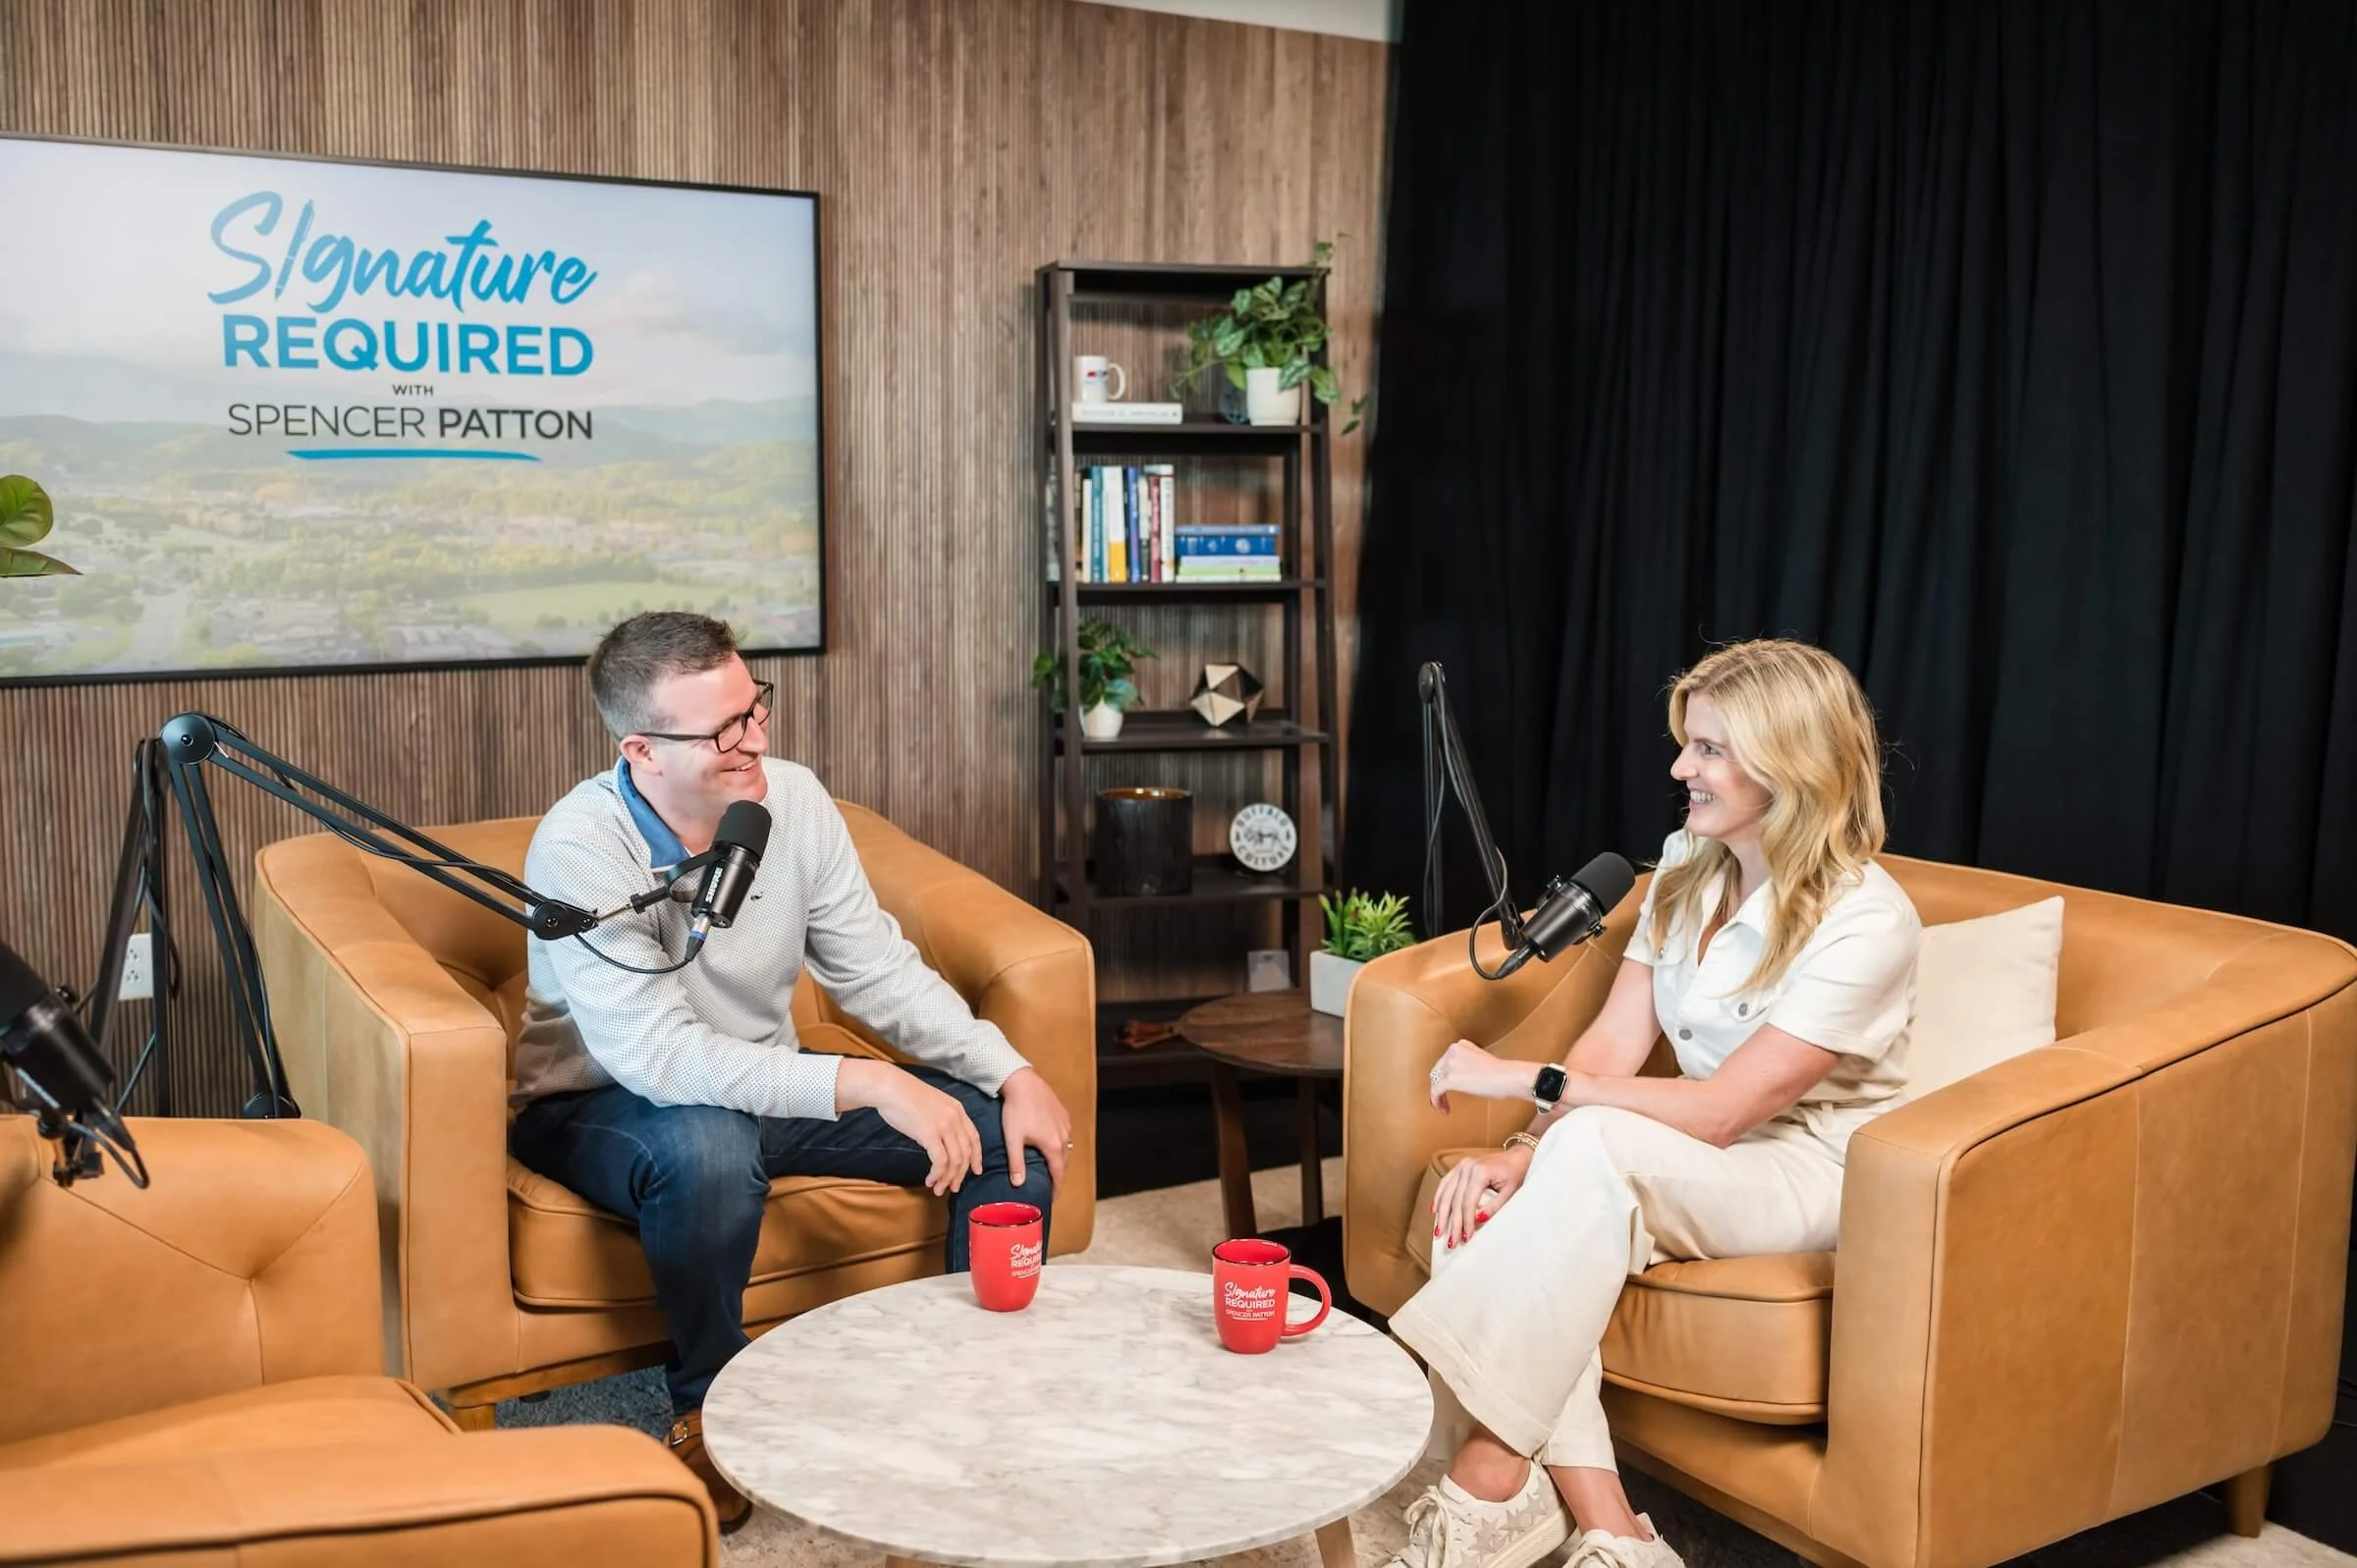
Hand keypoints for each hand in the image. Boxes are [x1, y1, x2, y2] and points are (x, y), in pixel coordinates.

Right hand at [841, 1058, 983, 1195]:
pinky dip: (937, 1174)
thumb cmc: (905, 1096)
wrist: (890, 1087)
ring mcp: (944, 1126)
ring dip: (947, 1178)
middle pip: (965, 1152)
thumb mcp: (933, 1104)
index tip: (976, 1171)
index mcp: (958, 1109)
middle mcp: (955, 1118)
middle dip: (960, 1174)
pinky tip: (930, 1180)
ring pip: (955, 1160)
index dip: (976, 1157)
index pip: (974, 1138)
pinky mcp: (930, 1134)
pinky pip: (940, 1161)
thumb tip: (941, 1139)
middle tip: (953, 1187)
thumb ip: (942, 1119)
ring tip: (938, 1188)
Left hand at [996, 1067, 1073, 1190]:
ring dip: (1059, 1160)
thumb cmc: (1016, 1110)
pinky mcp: (1063, 1113)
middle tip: (1050, 1186)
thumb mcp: (1013, 1139)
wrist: (1022, 1082)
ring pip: (1065, 1148)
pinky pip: (1065, 1135)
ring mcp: (1065, 1124)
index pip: (1058, 1174)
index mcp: (1053, 1146)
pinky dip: (1059, 1145)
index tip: (1051, 1199)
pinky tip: (1050, 1145)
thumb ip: (1016, 1163)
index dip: (1056, 1188)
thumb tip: (1019, 1184)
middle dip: (1058, 1176)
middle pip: (1064, 1162)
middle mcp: (1063, 1136)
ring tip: (1050, 1167)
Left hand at [1425, 1038, 1539, 1111]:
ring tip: (1444, 1107)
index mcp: (1461, 1045)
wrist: (1509, 1077)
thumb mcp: (1481, 1061)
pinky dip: (1436, 1101)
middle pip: (1437, 1071)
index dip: (1444, 1076)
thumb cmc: (1502, 1073)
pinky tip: (1443, 1109)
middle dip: (1440, 1086)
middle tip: (1444, 1099)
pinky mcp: (1450, 1078)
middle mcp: (1452, 1051)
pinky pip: (1436, 1091)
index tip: (1448, 1088)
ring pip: (1436, 1082)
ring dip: (1438, 1096)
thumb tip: (1462, 1079)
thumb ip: (1468, 1065)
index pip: (1445, 1062)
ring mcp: (1450, 1064)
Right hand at [1431, 1146, 1533, 1250]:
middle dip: (1452, 1223)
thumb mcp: (1510, 1192)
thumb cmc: (1516, 1174)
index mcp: (1480, 1172)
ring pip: (1446, 1193)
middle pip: (1455, 1200)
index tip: (1466, 1238)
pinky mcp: (1460, 1167)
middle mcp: (1467, 1168)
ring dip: (1441, 1214)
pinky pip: (1445, 1183)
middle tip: (1450, 1241)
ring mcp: (1461, 1166)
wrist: (1518, 1157)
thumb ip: (1494, 1206)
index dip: (1465, 1222)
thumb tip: (1478, 1220)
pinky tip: (1434, 1210)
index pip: (1468, 1203)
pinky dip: (1439, 1197)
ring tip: (1438, 1231)